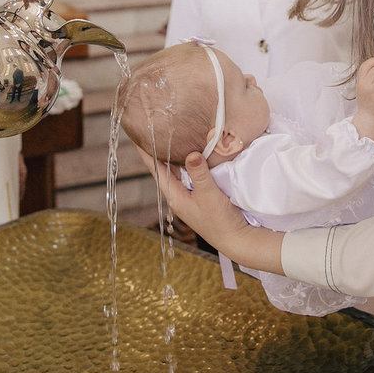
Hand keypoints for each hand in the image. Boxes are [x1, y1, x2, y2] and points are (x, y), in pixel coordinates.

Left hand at [136, 145, 283, 273]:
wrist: (236, 239)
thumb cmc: (220, 221)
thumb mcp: (209, 195)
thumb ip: (200, 174)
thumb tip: (191, 154)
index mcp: (175, 196)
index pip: (156, 170)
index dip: (146, 153)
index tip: (137, 138)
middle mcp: (179, 196)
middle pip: (164, 170)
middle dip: (158, 152)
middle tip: (154, 133)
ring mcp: (190, 198)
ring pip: (178, 173)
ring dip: (174, 157)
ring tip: (170, 139)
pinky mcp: (201, 198)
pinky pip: (190, 176)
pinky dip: (189, 164)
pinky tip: (193, 156)